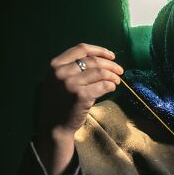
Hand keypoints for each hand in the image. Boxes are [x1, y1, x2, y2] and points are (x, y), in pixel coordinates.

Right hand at [35, 43, 122, 174]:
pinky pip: (103, 86)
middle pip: (93, 61)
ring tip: (117, 80)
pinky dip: (111, 85)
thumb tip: (101, 59)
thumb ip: (72, 68)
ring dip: (113, 75)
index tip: (112, 56)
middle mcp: (61, 72)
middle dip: (111, 64)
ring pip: (100, 72)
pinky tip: (112, 88)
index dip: (100, 50)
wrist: (54, 125)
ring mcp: (70, 84)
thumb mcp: (58, 80)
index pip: (81, 49)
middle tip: (120, 71)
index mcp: (55, 65)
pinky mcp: (81, 96)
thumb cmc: (60, 102)